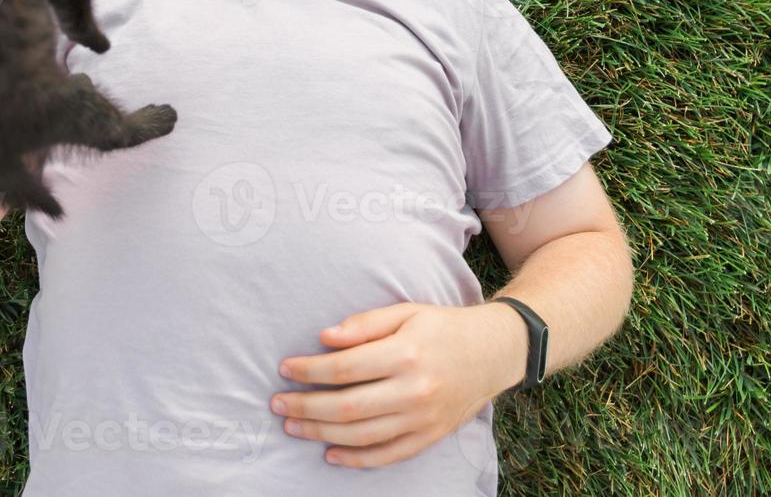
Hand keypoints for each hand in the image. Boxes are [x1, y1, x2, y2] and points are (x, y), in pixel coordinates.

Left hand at [272, 302, 522, 468]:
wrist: (493, 352)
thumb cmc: (443, 327)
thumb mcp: (406, 312)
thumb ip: (365, 324)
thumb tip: (324, 338)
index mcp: (406, 353)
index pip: (345, 367)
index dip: (309, 370)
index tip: (285, 368)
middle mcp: (414, 390)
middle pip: (347, 407)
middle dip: (305, 406)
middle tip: (277, 403)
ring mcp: (423, 419)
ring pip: (361, 435)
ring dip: (320, 432)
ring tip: (293, 425)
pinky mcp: (429, 437)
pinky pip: (386, 455)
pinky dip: (355, 459)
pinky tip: (329, 452)